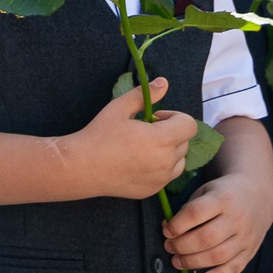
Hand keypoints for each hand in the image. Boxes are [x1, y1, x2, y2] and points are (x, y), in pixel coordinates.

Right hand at [67, 79, 198, 199]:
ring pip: (179, 160)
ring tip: (143, 148)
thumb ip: (145, 95)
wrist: (82, 167)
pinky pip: (167, 175)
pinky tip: (137, 162)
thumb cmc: (99, 135)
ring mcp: (162, 178)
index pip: (189, 125)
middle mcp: (167, 161)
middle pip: (184, 142)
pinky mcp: (154, 190)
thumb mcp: (119, 108)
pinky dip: (160, 167)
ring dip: (169, 151)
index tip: (155, 118)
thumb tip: (164, 82)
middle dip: (170, 133)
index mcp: (162, 139)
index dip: (175, 117)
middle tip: (144, 131)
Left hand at [163, 167, 272, 272]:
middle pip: (206, 238)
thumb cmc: (223, 194)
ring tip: (177, 261)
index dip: (177, 225)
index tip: (166, 231)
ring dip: (193, 262)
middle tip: (168, 247)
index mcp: (222, 199)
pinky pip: (236, 267)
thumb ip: (187, 209)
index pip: (196, 213)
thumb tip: (167, 229)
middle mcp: (237, 219)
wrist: (258, 195)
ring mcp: (246, 237)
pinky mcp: (251, 251)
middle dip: (182, 246)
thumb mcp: (205, 192)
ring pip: (219, 255)